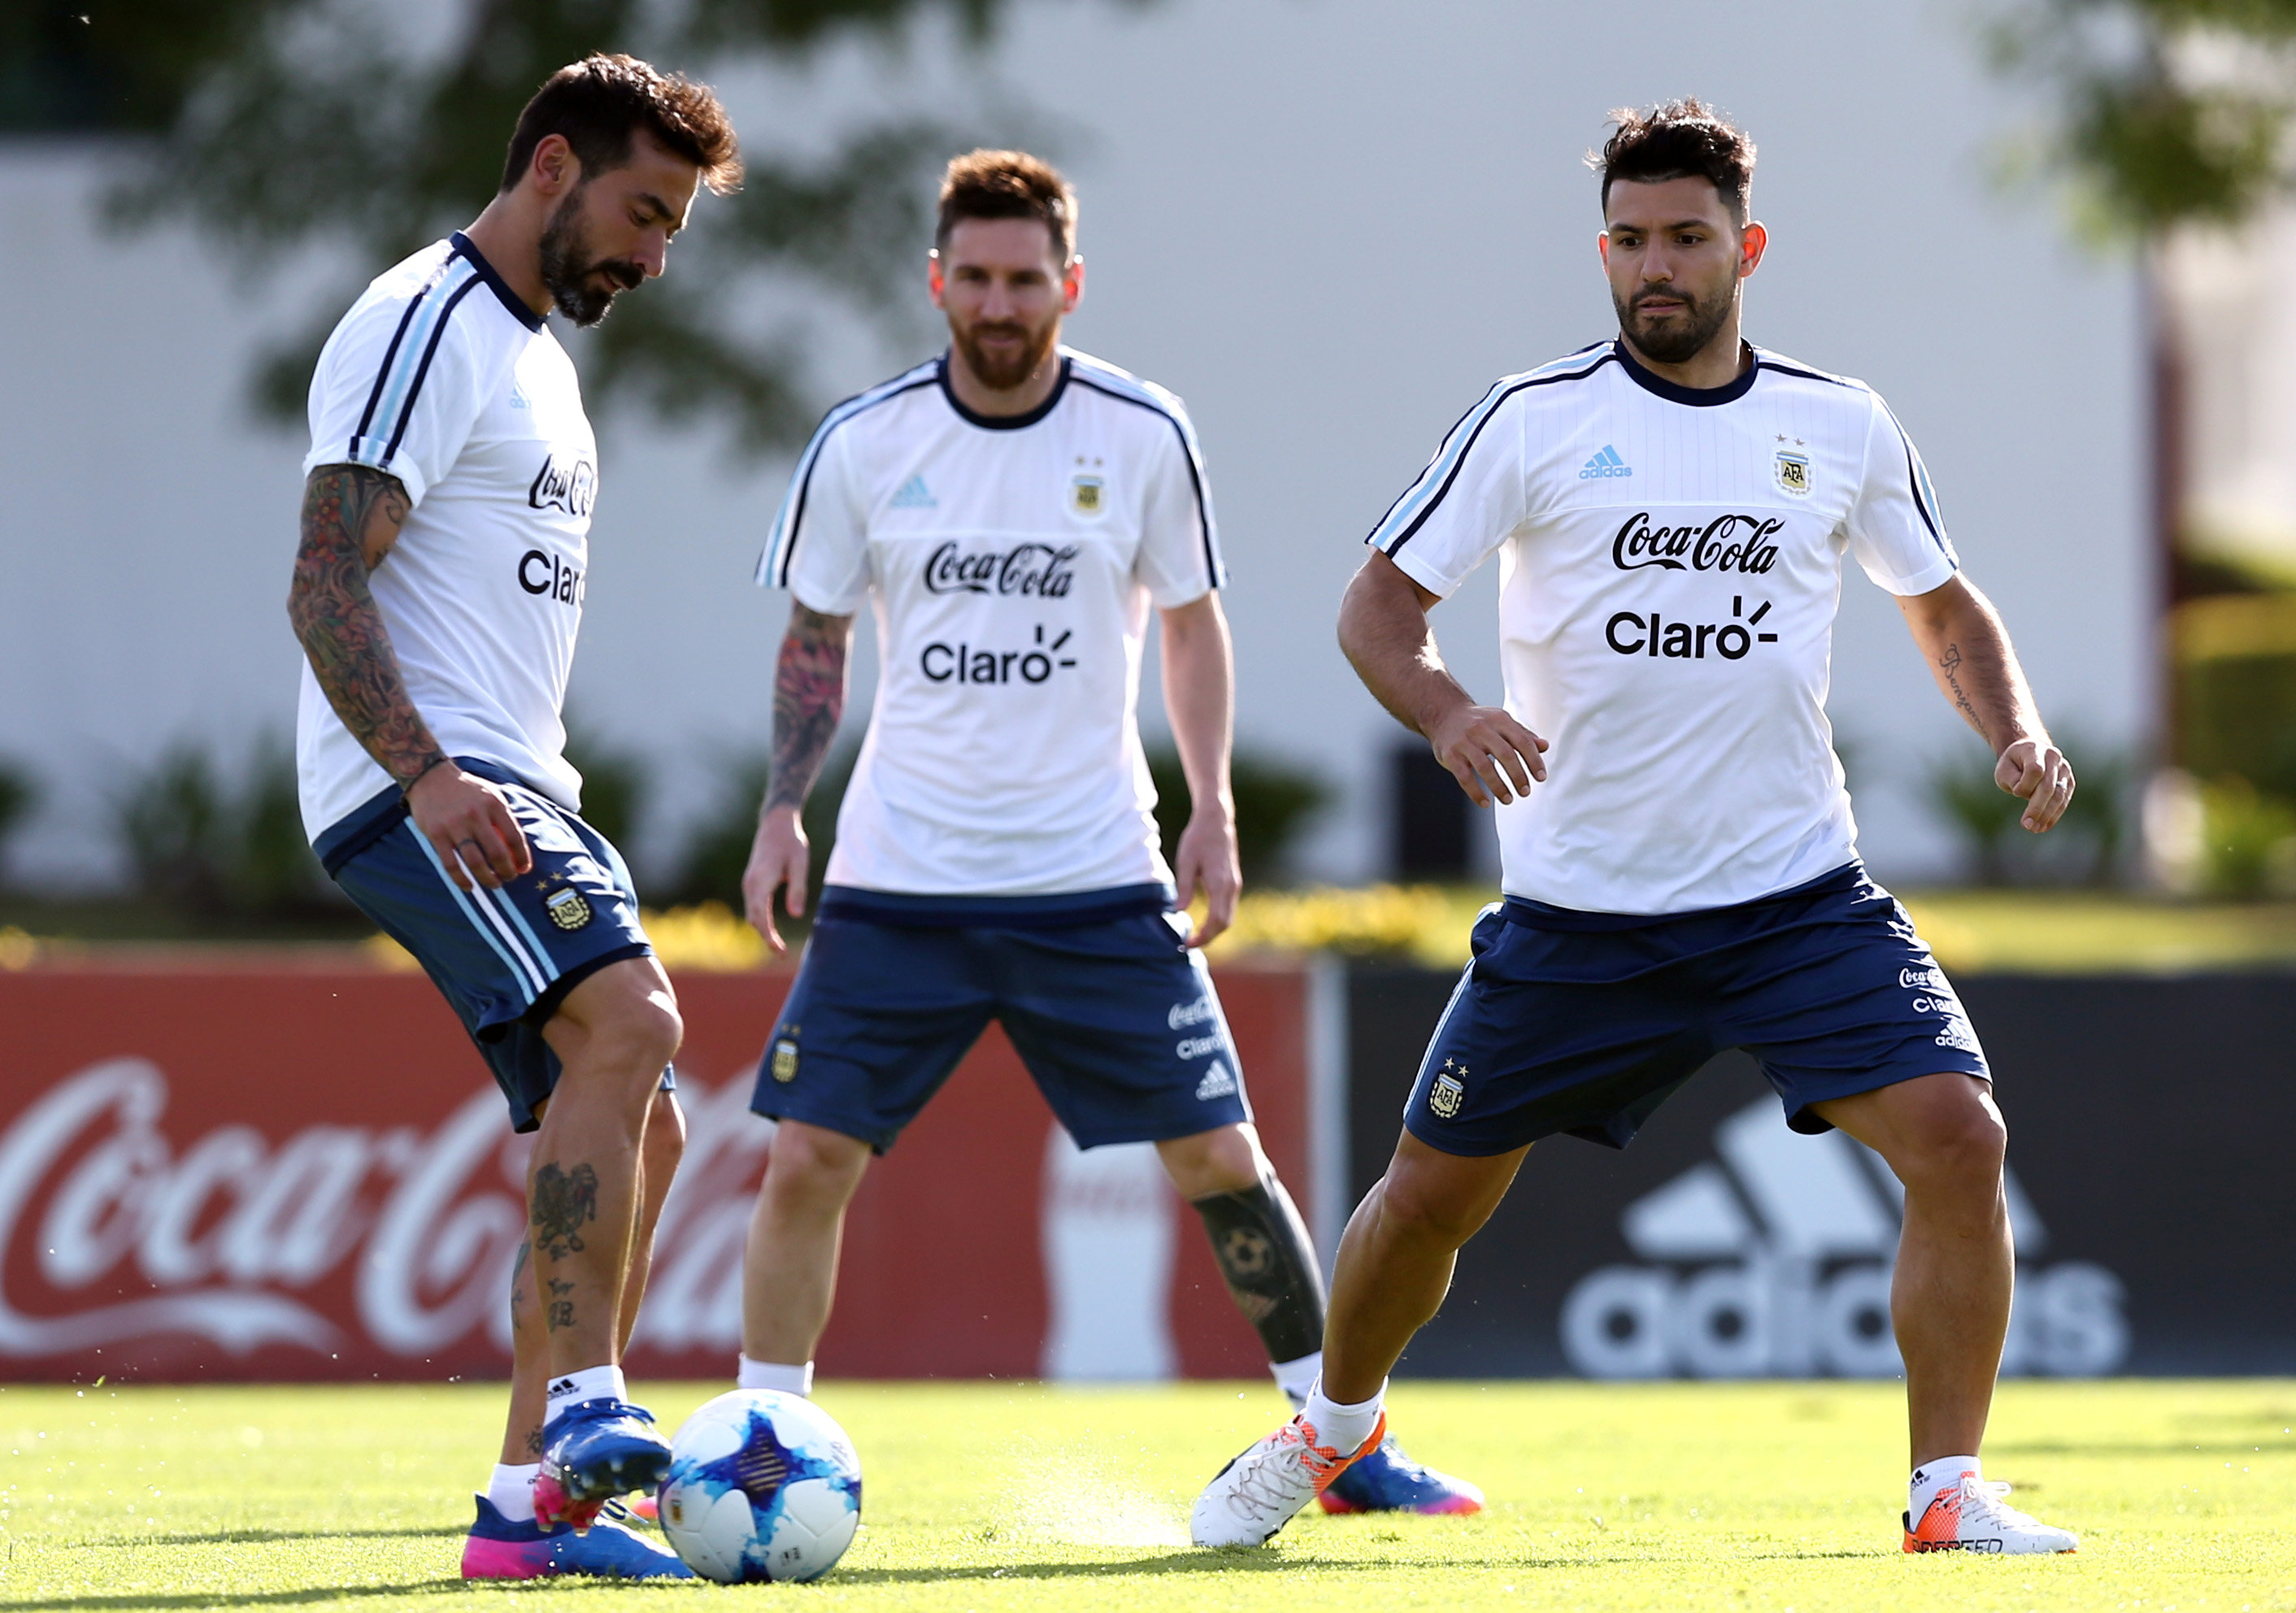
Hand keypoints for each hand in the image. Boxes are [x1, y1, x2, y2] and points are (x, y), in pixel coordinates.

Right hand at [406, 764, 530, 890]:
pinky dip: (461, 879)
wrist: (430, 777)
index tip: (524, 869)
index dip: (522, 857)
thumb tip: (517, 848)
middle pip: (497, 852)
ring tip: (494, 885)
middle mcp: (476, 815)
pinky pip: (450, 864)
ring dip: (487, 878)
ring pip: (475, 861)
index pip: (514, 837)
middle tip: (509, 878)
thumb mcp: (491, 794)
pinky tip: (469, 886)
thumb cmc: (466, 790)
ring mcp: (455, 825)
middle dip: (507, 871)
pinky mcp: (436, 834)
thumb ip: (504, 817)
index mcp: (494, 804)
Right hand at [742, 805, 809, 953]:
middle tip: (782, 955)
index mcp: (761, 881)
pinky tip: (771, 931)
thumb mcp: (800, 864)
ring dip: (763, 931)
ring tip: (778, 947)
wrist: (776, 824)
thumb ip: (798, 889)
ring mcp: (749, 884)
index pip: (761, 916)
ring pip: (752, 914)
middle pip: (754, 918)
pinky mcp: (752, 884)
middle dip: (766, 938)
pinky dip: (761, 921)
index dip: (769, 936)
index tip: (779, 951)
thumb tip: (796, 915)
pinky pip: (754, 907)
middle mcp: (750, 884)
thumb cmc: (791, 842)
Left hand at [1173, 809, 1240, 948]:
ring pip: (1228, 917)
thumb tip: (1179, 912)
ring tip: (1194, 936)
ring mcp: (1235, 885)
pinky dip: (1218, 920)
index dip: (1203, 936)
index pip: (1216, 920)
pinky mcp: (1233, 882)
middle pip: (1225, 923)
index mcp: (1220, 884)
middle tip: (1188, 943)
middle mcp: (1231, 887)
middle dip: (1208, 938)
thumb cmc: (1198, 838)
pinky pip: (1228, 908)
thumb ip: (1184, 887)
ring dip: (1213, 930)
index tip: (1187, 943)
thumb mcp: (1186, 861)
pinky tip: (1204, 921)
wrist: (1216, 821)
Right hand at [1427, 700, 1548, 805]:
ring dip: (1499, 787)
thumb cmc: (1478, 721)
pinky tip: (1486, 802)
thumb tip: (1544, 746)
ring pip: (1485, 768)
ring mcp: (1464, 742)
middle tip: (1525, 791)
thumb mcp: (1501, 722)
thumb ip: (1523, 734)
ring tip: (1508, 799)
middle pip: (1506, 754)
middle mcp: (1482, 729)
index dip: (1534, 761)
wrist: (1444, 714)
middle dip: (1518, 776)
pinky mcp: (1451, 755)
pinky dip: (1476, 793)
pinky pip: (1464, 777)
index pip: (1522, 741)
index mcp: (1499, 719)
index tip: (1540, 777)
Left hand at [1997, 736, 2074, 831]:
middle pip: (2048, 786)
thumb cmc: (2012, 764)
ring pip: (2059, 795)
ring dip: (2047, 815)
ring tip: (2035, 829)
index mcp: (2034, 749)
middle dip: (2037, 808)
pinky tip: (2044, 826)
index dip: (2025, 785)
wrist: (2028, 754)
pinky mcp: (2069, 782)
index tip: (2015, 793)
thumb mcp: (2003, 769)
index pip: (2035, 770)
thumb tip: (2026, 795)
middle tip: (2027, 825)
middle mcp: (2053, 757)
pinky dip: (2054, 814)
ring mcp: (2064, 769)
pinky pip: (2064, 800)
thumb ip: (2012, 780)